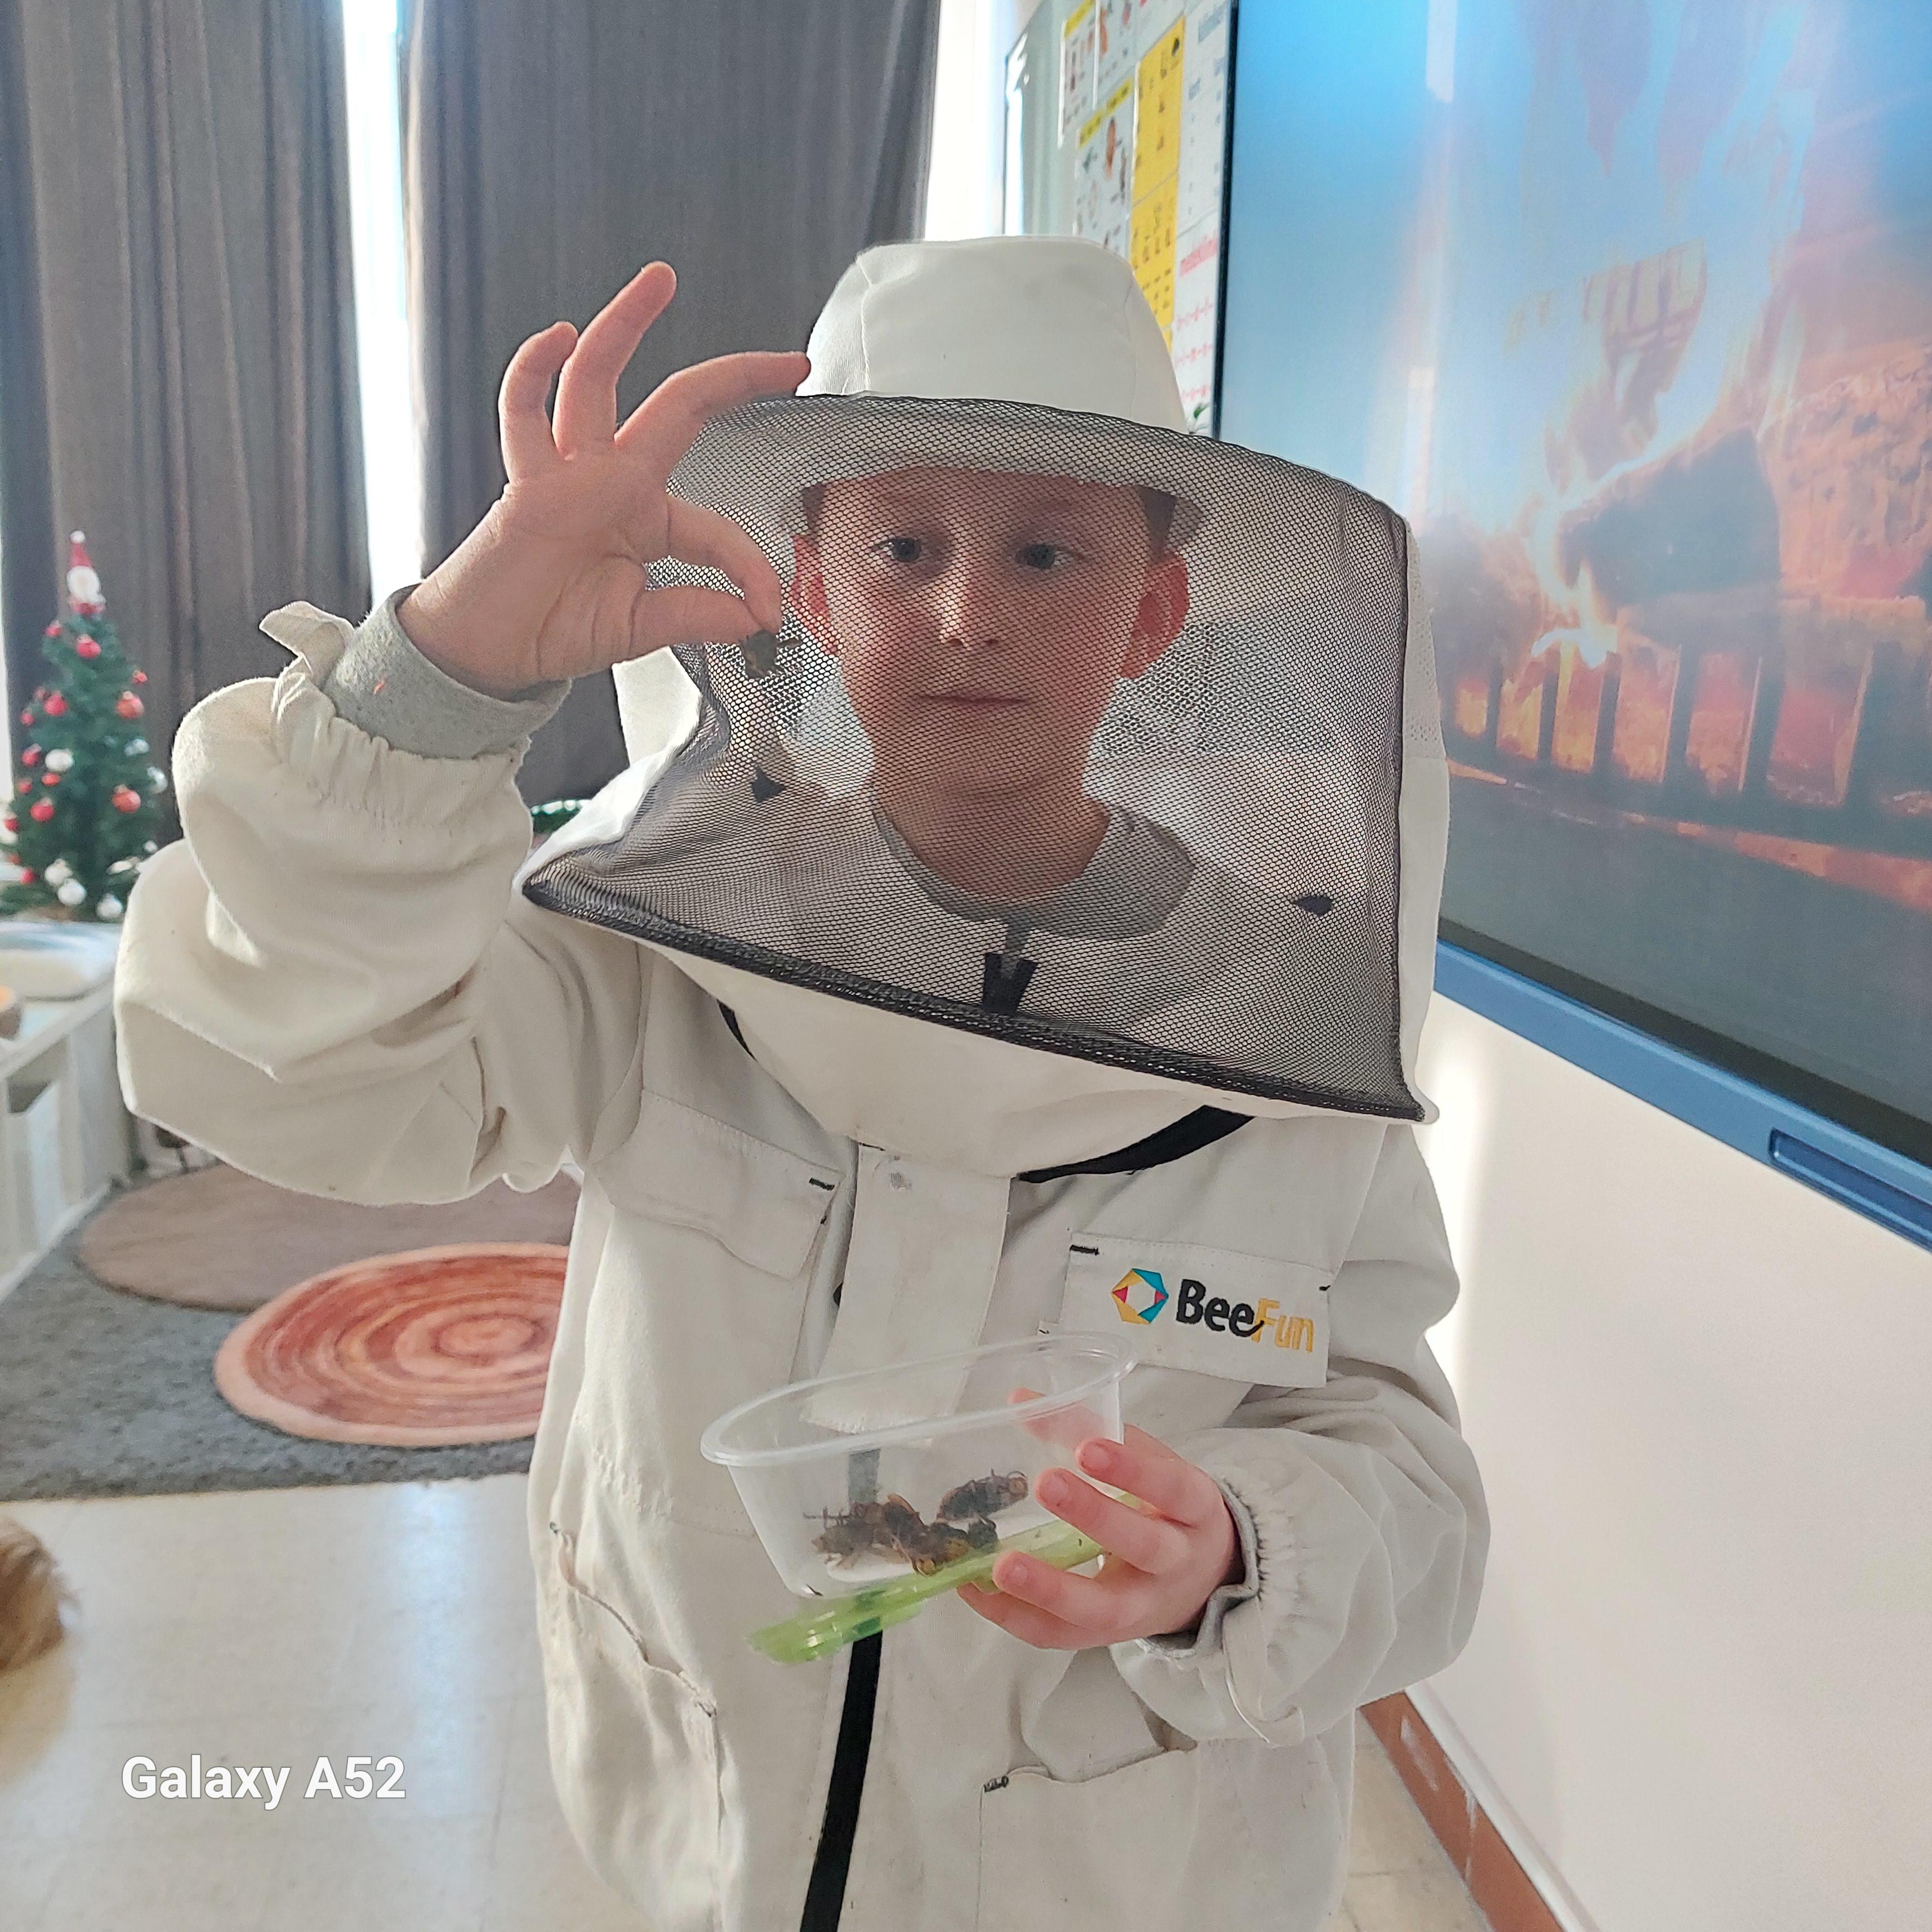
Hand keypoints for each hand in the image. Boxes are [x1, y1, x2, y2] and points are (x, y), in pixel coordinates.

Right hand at [398, 261, 811, 696]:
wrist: (492, 650)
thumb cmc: (554, 628)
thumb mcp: (643, 628)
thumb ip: (697, 616)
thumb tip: (755, 619)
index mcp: (649, 518)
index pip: (718, 531)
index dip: (750, 569)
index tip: (768, 608)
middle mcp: (613, 482)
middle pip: (680, 406)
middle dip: (735, 377)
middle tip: (791, 360)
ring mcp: (569, 473)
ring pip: (597, 381)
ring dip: (625, 325)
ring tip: (660, 281)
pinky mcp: (526, 483)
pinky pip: (523, 414)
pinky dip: (534, 370)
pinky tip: (557, 335)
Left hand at [957, 1425, 1242, 1649]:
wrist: (1200, 1580)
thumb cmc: (1163, 1507)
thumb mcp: (1146, 1463)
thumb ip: (1088, 1429)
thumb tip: (1018, 1401)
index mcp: (1193, 1508)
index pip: (1171, 1487)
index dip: (1133, 1470)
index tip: (1087, 1447)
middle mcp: (1176, 1562)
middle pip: (1144, 1546)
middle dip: (1094, 1516)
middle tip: (1045, 1484)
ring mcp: (1143, 1609)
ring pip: (1102, 1608)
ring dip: (1048, 1588)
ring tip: (1001, 1565)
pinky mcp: (1106, 1637)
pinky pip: (1061, 1636)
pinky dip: (1016, 1615)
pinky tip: (977, 1588)